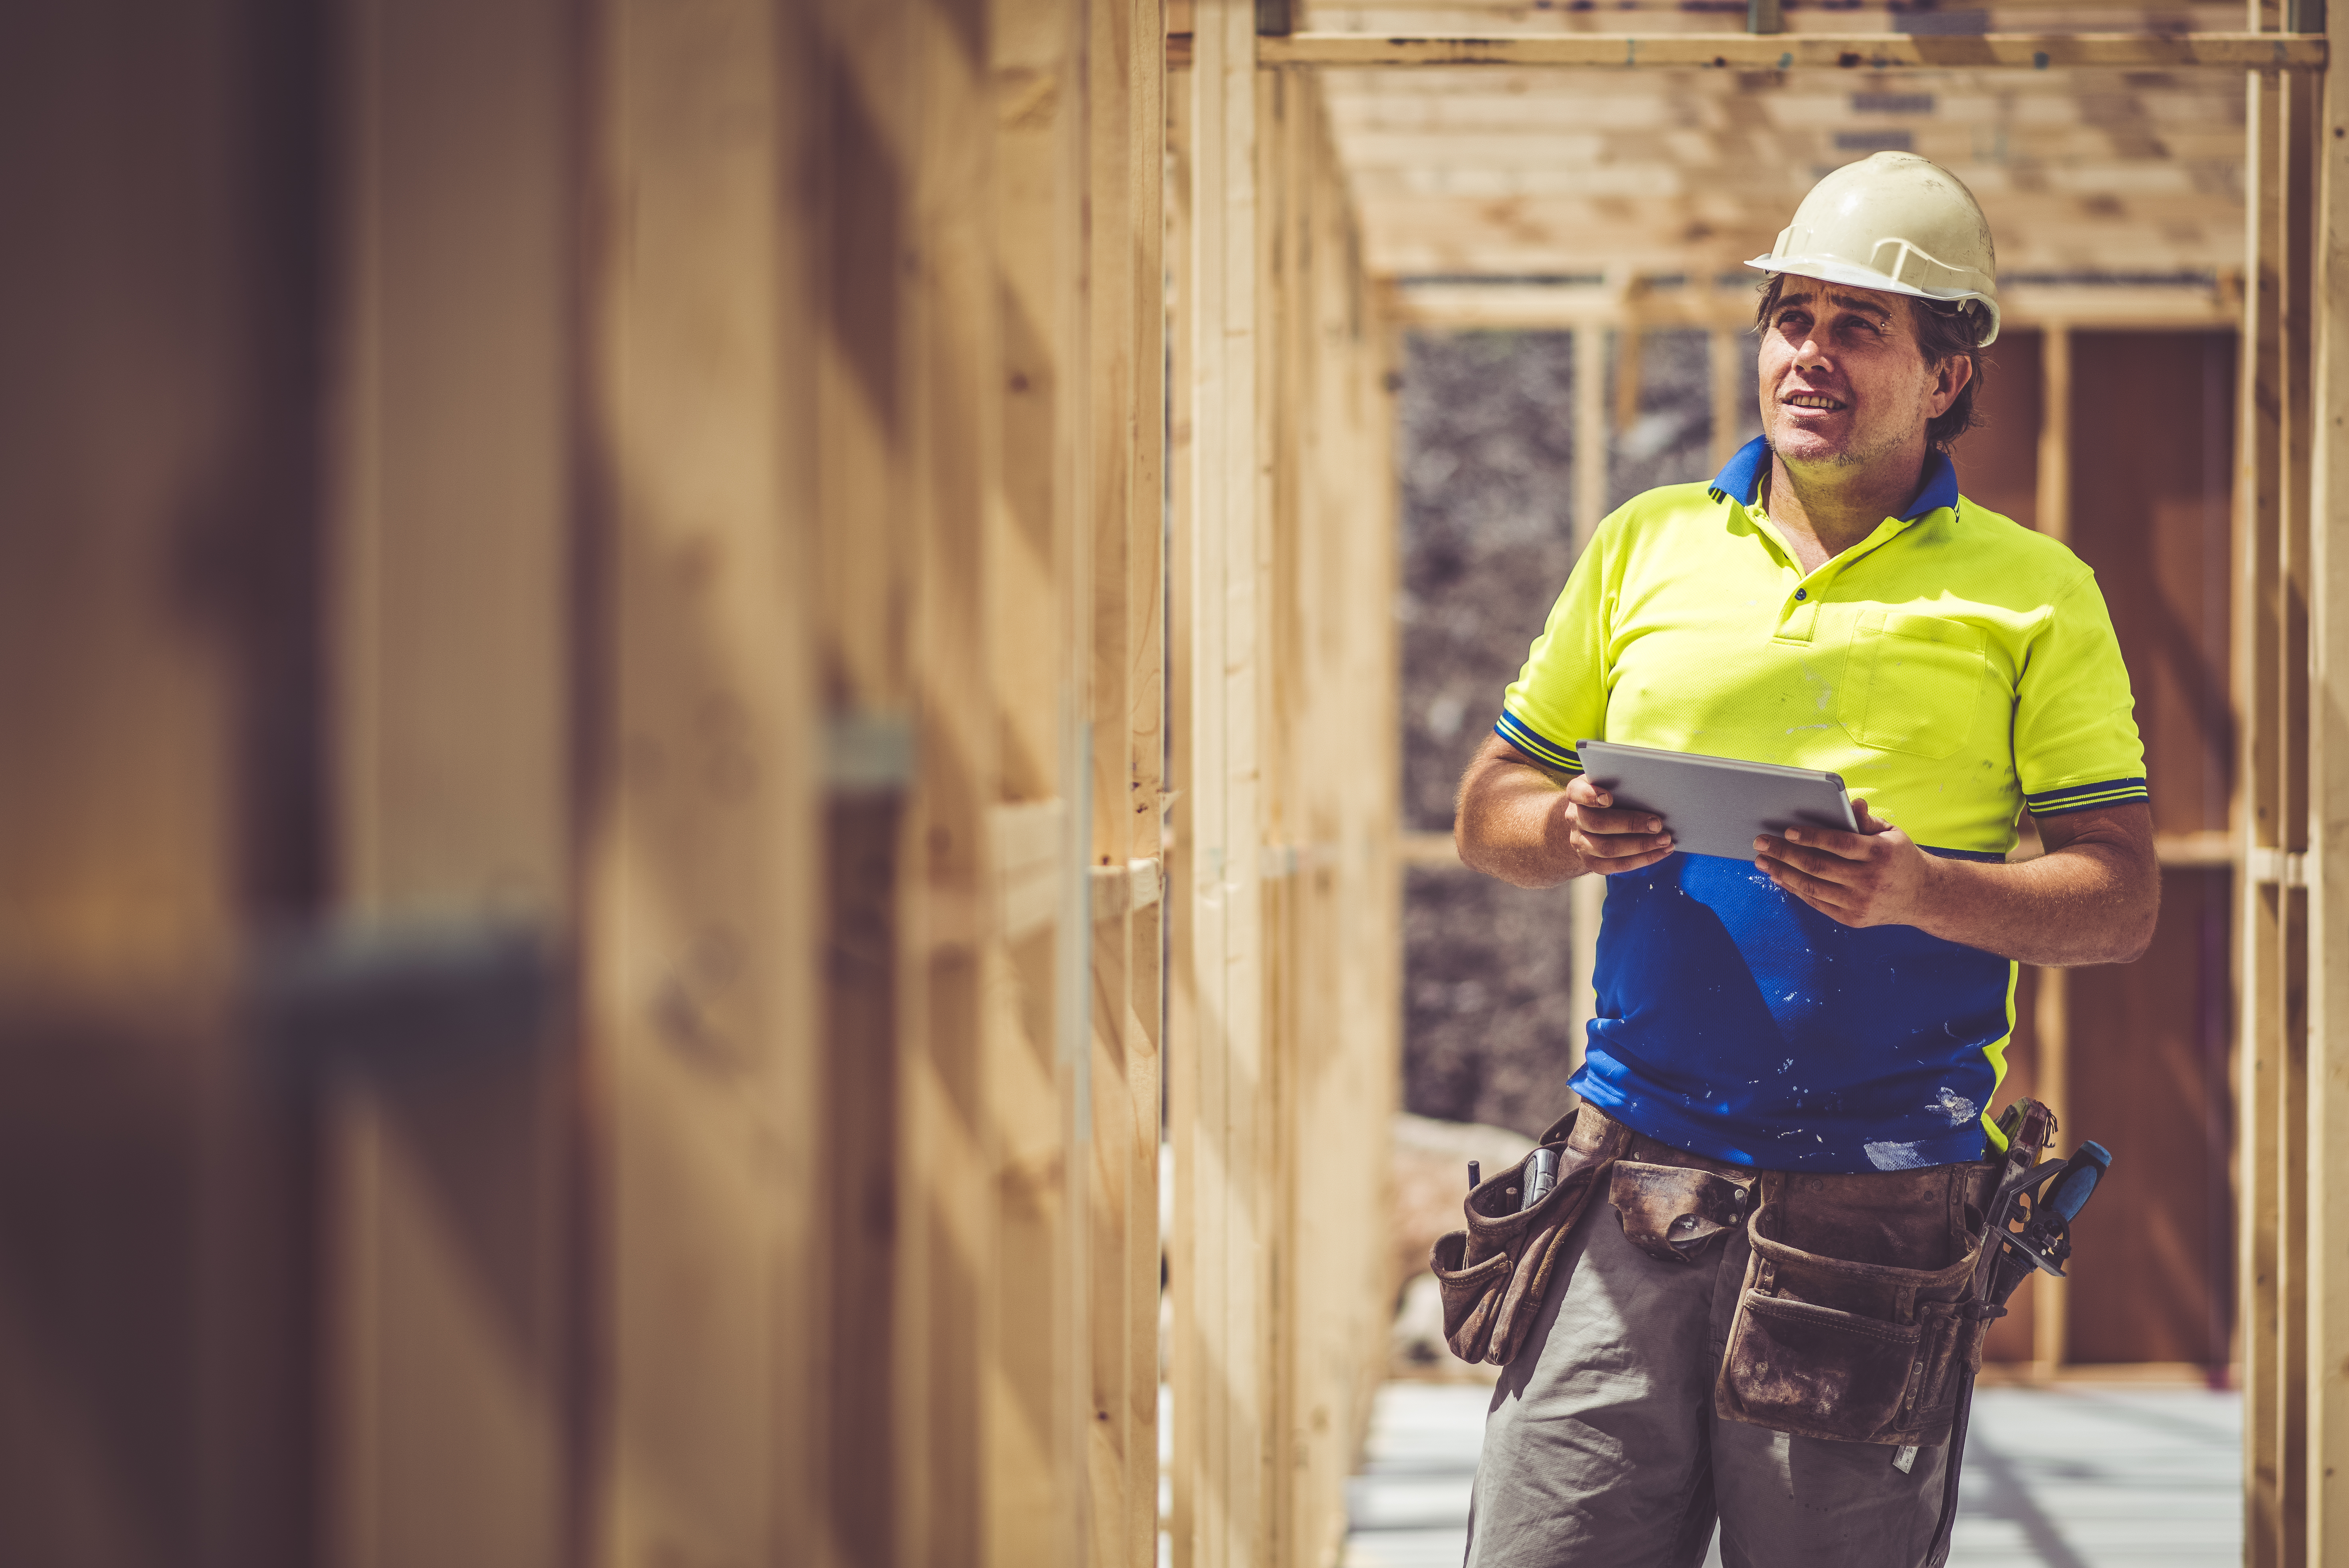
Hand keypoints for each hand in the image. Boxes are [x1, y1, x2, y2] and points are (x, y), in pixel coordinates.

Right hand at [1559, 774, 1675, 875]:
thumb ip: (1624, 783)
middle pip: (1597, 823)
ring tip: (1665, 840)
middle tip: (1657, 824)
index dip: (1589, 796)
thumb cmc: (1610, 795)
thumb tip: (1654, 789)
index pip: (1576, 792)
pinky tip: (1661, 852)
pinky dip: (1643, 860)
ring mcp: (1580, 842)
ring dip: (1641, 846)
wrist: (1592, 819)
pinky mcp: (1592, 862)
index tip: (1608, 798)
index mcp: (1577, 793)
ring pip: (1608, 849)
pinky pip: (1616, 866)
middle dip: (1630, 824)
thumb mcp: (1610, 783)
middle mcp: (1574, 818)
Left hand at [1752, 798, 1939, 925]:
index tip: (1787, 830)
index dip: (1811, 837)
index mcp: (1880, 854)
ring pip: (1813, 887)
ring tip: (1763, 860)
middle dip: (1785, 853)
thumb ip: (1866, 820)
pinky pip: (1817, 902)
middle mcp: (1869, 880)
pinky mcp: (1852, 918)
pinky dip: (1795, 889)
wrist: (1922, 896)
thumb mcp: (1891, 833)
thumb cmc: (1900, 857)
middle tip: (1761, 842)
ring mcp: (1860, 902)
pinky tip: (1780, 876)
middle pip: (1818, 866)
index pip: (1838, 844)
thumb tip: (1852, 802)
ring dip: (1782, 872)